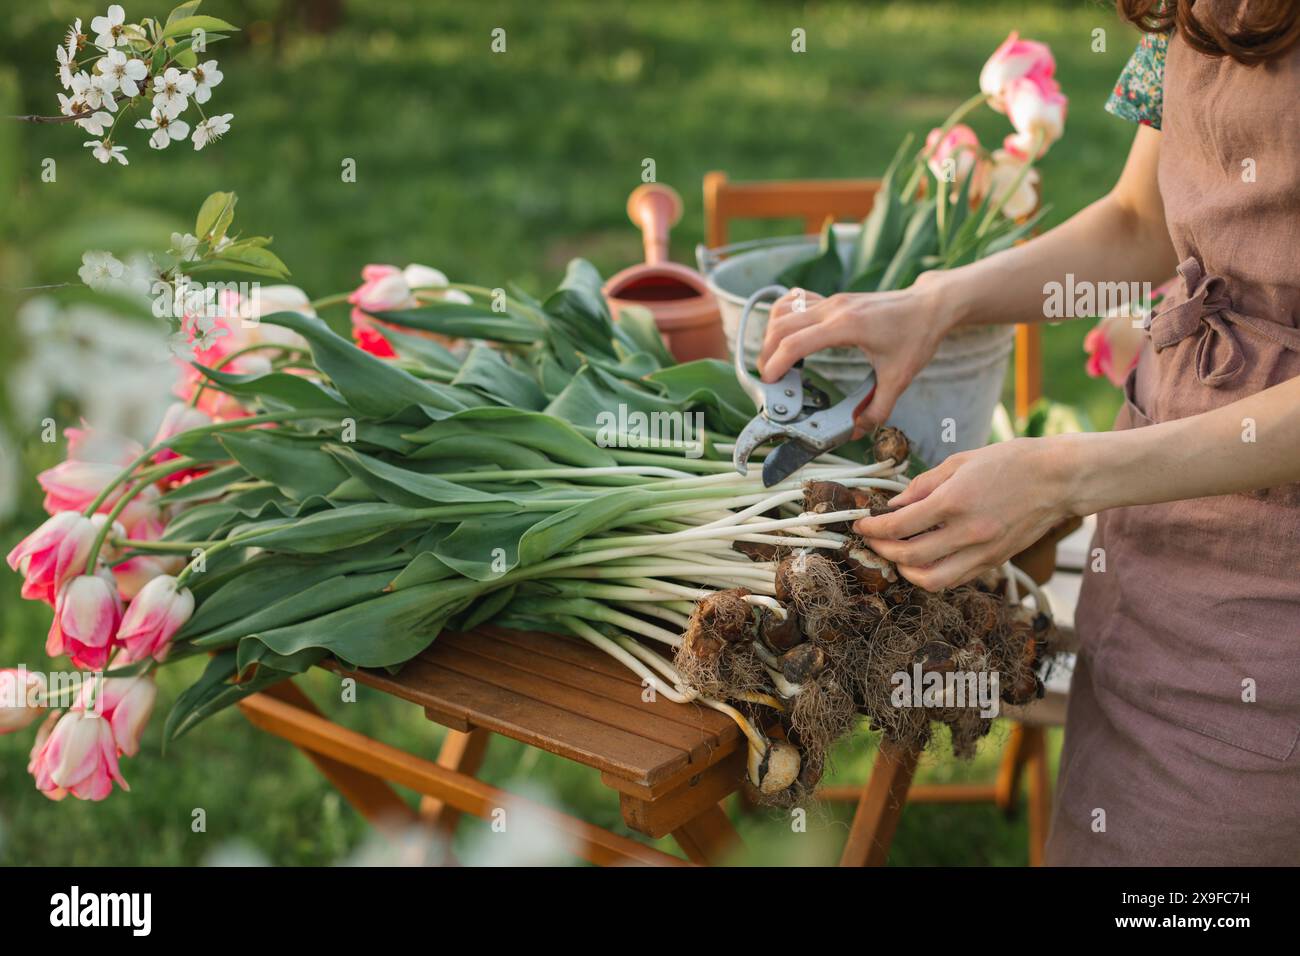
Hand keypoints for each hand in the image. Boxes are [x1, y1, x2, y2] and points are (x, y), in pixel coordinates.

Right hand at [757, 272, 956, 432]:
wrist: (930, 305)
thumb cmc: (918, 334)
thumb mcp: (899, 378)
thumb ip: (877, 409)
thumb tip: (855, 430)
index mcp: (847, 326)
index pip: (796, 342)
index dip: (776, 364)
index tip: (769, 382)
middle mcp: (834, 308)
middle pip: (781, 326)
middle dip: (766, 353)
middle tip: (769, 379)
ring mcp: (832, 301)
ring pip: (784, 311)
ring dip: (771, 335)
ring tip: (774, 360)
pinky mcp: (833, 299)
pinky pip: (795, 301)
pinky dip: (783, 316)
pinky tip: (786, 334)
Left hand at [852, 437, 1080, 589]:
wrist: (1058, 478)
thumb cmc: (1011, 462)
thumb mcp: (960, 462)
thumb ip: (923, 485)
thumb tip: (894, 504)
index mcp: (954, 502)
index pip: (898, 526)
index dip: (872, 528)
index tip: (861, 524)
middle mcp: (966, 532)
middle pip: (908, 556)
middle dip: (882, 550)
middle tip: (873, 539)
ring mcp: (982, 551)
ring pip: (931, 579)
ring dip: (904, 571)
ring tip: (896, 554)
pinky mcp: (993, 561)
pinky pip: (954, 579)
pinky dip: (932, 574)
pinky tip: (924, 558)